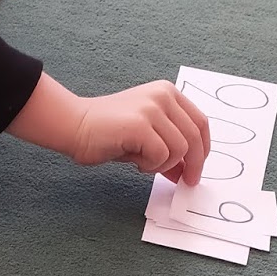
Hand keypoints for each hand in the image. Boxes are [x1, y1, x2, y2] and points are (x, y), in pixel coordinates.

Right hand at [5, 75, 210, 184]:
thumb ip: (169, 148)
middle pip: (195, 137)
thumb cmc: (107, 133)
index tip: (196, 168)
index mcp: (167, 93)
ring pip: (179, 149)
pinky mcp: (140, 124)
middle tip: (186, 182)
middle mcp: (163, 95)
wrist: (74, 125)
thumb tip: (188, 172)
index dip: (203, 149)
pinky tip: (133, 161)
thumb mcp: (146, 138)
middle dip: (193, 165)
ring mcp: (152, 108)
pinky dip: (150, 166)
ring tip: (141, 163)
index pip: (200, 122)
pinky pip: (161, 155)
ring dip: (162, 165)